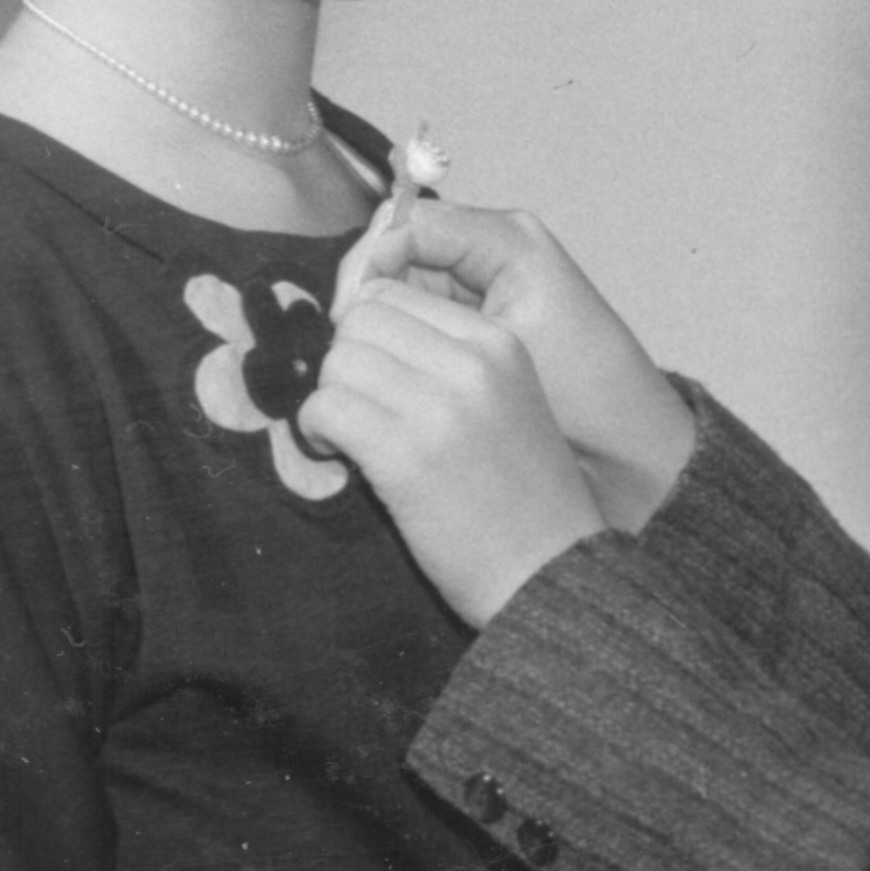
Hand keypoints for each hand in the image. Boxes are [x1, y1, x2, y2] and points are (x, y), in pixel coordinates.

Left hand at [305, 277, 612, 623]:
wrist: (551, 575)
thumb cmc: (525, 500)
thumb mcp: (507, 403)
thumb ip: (450, 362)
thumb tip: (358, 334)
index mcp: (499, 343)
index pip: (395, 295)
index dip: (367, 332)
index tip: (373, 373)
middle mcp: (470, 364)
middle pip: (361, 321)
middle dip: (346, 362)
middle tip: (358, 406)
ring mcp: (437, 409)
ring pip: (338, 362)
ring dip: (330, 398)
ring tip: (349, 436)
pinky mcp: (403, 457)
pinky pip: (326, 409)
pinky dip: (317, 432)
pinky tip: (339, 455)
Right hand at [368, 196, 696, 506]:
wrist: (624, 445)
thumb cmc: (580, 389)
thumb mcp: (501, 338)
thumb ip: (431, 299)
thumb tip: (355, 294)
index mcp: (507, 238)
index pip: (408, 222)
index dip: (366, 264)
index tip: (344, 318)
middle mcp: (493, 250)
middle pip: (397, 253)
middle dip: (364, 298)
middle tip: (341, 350)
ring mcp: (482, 289)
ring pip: (399, 293)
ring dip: (373, 327)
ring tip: (352, 369)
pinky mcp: (476, 325)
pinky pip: (417, 321)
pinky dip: (394, 346)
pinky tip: (378, 380)